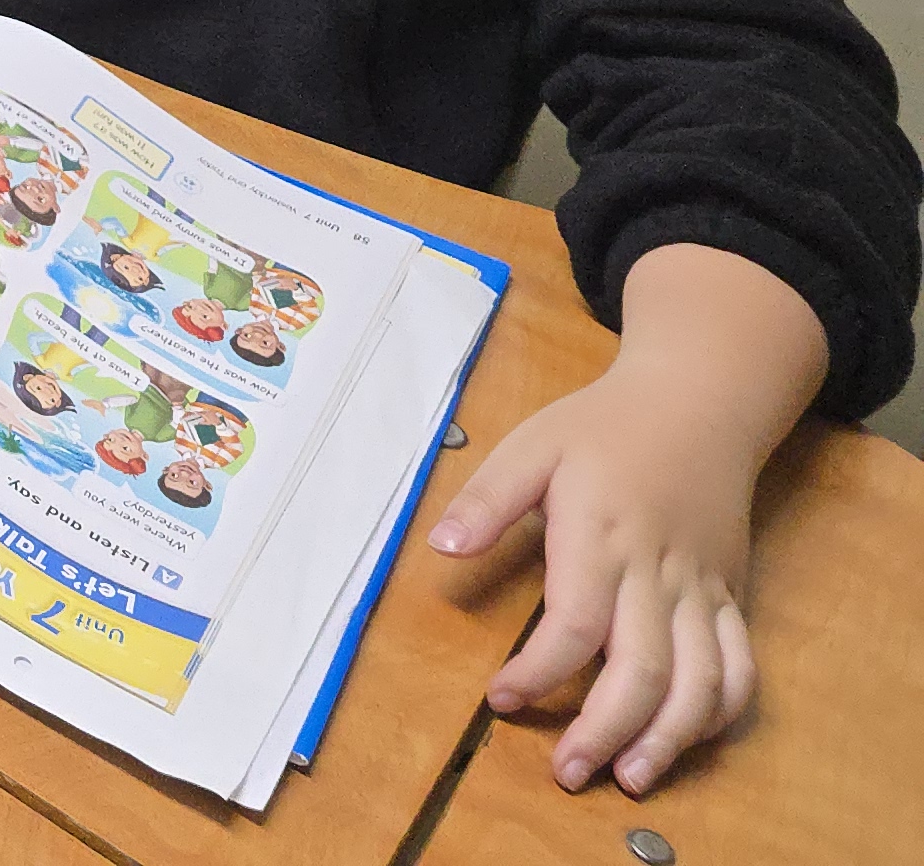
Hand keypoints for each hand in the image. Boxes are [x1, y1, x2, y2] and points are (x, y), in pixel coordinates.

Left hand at [426, 243, 827, 795]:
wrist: (698, 405)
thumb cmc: (603, 427)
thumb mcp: (532, 444)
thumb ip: (487, 500)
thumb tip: (440, 549)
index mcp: (602, 536)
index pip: (575, 625)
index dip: (539, 672)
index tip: (499, 698)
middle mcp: (659, 572)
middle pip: (643, 670)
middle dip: (605, 730)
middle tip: (567, 772)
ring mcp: (704, 589)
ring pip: (703, 681)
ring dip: (672, 739)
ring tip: (631, 777)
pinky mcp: (731, 596)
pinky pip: (741, 666)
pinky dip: (722, 712)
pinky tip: (688, 740)